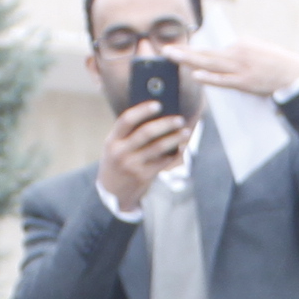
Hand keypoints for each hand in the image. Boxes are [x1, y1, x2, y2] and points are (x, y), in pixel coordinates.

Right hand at [100, 97, 189, 217]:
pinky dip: (174, 153)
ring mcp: (132, 165)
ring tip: (186, 131)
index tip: (158, 105)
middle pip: (146, 132)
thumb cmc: (116, 163)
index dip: (142, 110)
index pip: (126, 120)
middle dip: (165, 124)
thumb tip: (157, 117)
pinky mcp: (143, 176)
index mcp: (112, 141)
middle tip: (180, 119)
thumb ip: (129, 133)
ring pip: (158, 147)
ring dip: (175, 138)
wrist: (111, 194)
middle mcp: (121, 152)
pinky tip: (181, 147)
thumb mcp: (114, 147)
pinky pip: (163, 161)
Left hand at [177, 30, 298, 102]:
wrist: (296, 75)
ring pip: (209, 63)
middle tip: (165, 50)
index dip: (195, 52)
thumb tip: (225, 57)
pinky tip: (194, 75)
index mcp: (241, 43)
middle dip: (184, 52)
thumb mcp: (258, 51)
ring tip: (171, 57)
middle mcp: (238, 52)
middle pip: (206, 52)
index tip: (179, 51)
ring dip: (188, 60)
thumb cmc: (278, 65)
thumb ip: (240, 53)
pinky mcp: (245, 82)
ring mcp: (240, 67)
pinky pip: (223, 80)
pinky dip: (209, 77)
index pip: (214, 50)